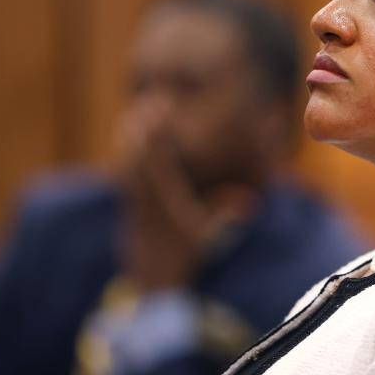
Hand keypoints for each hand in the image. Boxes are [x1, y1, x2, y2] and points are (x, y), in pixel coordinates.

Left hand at [113, 104, 254, 289]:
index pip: (157, 160)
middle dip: (144, 123)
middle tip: (156, 97)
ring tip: (144, 106)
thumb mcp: (207, 235)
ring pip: (126, 156)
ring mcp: (132, 197)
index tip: (163, 108)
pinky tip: (131, 130)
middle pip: (137, 152)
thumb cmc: (185, 254)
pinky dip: (128, 146)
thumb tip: (251, 200)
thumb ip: (224, 213)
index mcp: (164, 201)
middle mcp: (144, 196)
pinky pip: (123, 166)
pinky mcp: (127, 199)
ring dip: (133, 131)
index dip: (158, 132)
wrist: (152, 277)